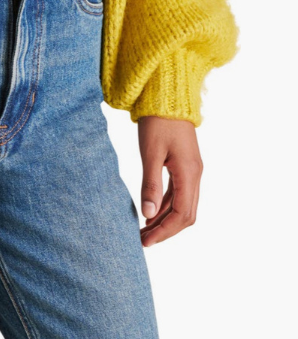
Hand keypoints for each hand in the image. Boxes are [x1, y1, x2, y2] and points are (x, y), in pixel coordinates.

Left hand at [137, 116, 202, 246]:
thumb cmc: (158, 122)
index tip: (146, 240)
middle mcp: (195, 175)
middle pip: (186, 215)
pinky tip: (151, 211)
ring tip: (145, 230)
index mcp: (189, 173)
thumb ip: (150, 184)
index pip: (181, 214)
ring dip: (165, 220)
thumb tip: (148, 214)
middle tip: (143, 240)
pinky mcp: (185, 166)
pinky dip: (166, 206)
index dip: (164, 230)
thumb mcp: (150, 153)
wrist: (168, 97)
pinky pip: (178, 193)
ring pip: (183, 205)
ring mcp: (191, 171)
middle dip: (166, 230)